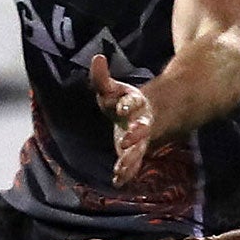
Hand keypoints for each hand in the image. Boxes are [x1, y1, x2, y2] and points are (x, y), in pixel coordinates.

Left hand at [90, 58, 153, 185]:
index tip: (122, 108)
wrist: (143, 115)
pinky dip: (127, 172)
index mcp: (135, 103)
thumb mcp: (111, 88)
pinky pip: (134, 164)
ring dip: (130, 159)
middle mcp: (141, 122)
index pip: (133, 102)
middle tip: (126, 141)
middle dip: (135, 134)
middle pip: (141, 128)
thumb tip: (97, 57)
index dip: (128, 104)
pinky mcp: (136, 151)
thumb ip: (102, 77)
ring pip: (138, 149)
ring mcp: (141, 139)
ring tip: (120, 168)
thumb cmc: (123, 101)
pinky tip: (118, 182)